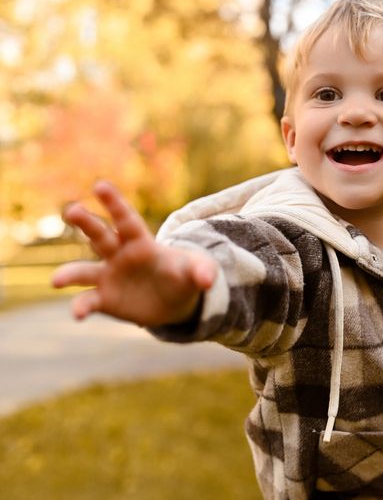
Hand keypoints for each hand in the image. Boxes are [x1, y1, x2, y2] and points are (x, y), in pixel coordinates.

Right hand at [52, 180, 214, 325]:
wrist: (174, 302)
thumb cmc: (183, 276)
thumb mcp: (197, 271)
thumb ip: (202, 271)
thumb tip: (209, 280)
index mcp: (141, 241)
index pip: (126, 219)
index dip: (114, 202)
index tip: (100, 185)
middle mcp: (119, 255)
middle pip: (100, 235)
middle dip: (86, 222)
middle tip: (72, 210)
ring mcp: (108, 276)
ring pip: (84, 272)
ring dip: (70, 274)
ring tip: (57, 280)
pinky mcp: (105, 299)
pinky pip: (89, 300)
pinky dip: (81, 307)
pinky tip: (77, 314)